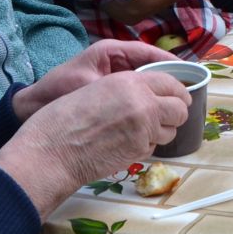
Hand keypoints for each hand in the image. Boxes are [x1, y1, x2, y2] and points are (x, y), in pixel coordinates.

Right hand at [0, 69, 192, 210]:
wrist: (52, 150)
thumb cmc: (64, 118)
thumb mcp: (97, 88)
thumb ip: (127, 88)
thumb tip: (150, 94)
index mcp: (130, 81)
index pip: (171, 82)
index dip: (177, 91)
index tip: (176, 96)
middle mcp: (143, 103)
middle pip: (180, 107)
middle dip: (175, 112)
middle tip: (165, 116)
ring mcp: (144, 129)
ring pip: (171, 130)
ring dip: (162, 130)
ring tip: (141, 130)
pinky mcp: (139, 151)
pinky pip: (155, 146)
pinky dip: (146, 145)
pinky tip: (126, 143)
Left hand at [13, 39, 172, 119]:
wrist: (31, 109)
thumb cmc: (57, 91)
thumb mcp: (87, 84)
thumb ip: (115, 86)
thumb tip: (148, 92)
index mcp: (110, 52)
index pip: (147, 53)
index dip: (169, 63)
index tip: (187, 74)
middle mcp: (114, 63)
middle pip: (150, 68)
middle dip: (168, 80)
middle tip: (185, 95)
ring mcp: (112, 79)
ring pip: (144, 83)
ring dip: (158, 93)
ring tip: (175, 106)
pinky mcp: (109, 94)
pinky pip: (134, 95)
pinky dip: (145, 103)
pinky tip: (155, 116)